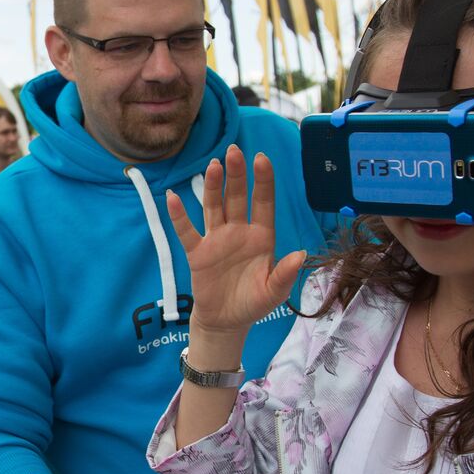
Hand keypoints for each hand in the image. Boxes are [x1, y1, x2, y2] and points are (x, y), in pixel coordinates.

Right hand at [165, 145, 306, 339]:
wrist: (226, 322)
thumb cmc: (253, 303)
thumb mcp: (273, 293)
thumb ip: (285, 274)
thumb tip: (300, 254)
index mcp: (261, 237)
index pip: (263, 202)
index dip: (262, 181)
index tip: (261, 158)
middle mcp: (239, 232)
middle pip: (237, 197)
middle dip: (236, 175)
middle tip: (234, 151)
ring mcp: (216, 239)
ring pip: (213, 206)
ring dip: (213, 186)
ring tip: (214, 166)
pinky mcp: (197, 252)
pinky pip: (186, 231)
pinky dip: (179, 215)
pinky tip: (173, 198)